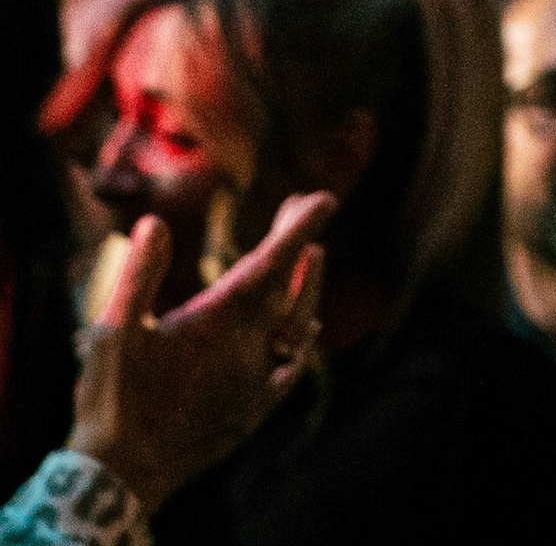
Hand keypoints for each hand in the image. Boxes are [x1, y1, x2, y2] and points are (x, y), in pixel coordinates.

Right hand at [71, 193, 333, 511]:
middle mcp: (248, 346)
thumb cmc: (113, 400)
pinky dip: (302, 342)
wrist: (120, 477)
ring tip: (314, 254)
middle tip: (303, 206)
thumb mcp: (113, 332)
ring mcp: (256, 380)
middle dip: (298, 242)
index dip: (299, 227)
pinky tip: (309, 328)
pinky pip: (291, 369)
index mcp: (219, 320)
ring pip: (297, 323)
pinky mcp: (254, 411)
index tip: (324, 198)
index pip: (271, 262)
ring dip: (307, 285)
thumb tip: (155, 222)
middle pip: (286, 283)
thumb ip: (139, 275)